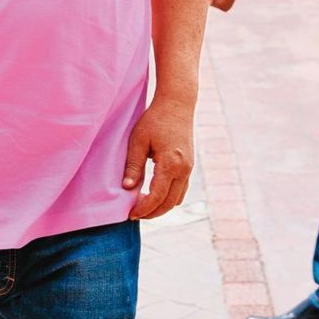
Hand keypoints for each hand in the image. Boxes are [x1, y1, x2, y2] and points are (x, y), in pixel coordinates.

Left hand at [123, 95, 194, 220]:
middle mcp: (183, 169)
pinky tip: (156, 195)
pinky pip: (181, 189)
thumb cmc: (155, 119)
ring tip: (144, 207)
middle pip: (169, 203)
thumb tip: (128, 188)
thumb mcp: (138, 140)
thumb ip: (133, 165)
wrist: (177, 103)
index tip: (130, 214)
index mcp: (170, 164)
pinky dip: (169, 198)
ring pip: (177, 199)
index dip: (143, 209)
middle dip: (152, 212)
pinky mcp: (190, 165)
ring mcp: (189, 168)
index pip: (156, 197)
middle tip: (135, 215)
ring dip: (162, 207)